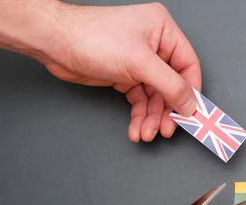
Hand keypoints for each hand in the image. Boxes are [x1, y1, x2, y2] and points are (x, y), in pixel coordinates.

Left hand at [41, 2, 201, 141]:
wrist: (54, 43)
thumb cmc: (91, 37)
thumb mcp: (140, 62)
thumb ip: (170, 85)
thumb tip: (190, 104)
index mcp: (163, 30)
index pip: (189, 66)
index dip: (190, 93)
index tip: (191, 116)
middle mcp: (154, 45)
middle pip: (172, 86)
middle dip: (167, 111)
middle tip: (166, 130)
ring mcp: (140, 61)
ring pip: (155, 97)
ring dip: (151, 118)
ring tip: (146, 133)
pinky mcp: (125, 75)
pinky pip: (140, 100)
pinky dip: (139, 116)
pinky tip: (136, 128)